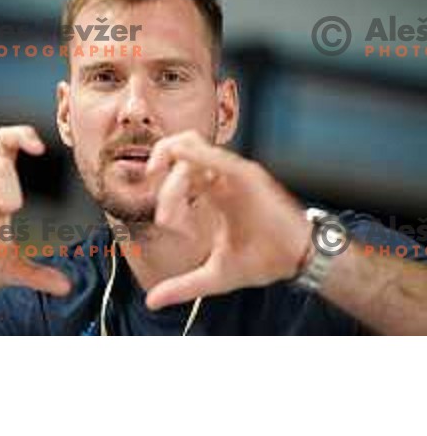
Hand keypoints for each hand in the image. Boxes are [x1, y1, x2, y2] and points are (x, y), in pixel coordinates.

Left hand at [144, 131, 310, 309]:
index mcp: (210, 194)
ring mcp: (233, 175)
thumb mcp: (214, 275)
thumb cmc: (261, 261)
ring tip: (156, 175)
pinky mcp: (249, 176)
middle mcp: (219, 179)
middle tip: (164, 213)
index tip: (168, 225)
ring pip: (192, 148)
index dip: (165, 196)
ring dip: (170, 157)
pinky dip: (197, 154)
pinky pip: (218, 158)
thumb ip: (183, 285)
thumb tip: (152, 302)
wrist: (297, 262)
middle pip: (178, 156)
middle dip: (161, 177)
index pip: (177, 179)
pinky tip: (179, 157)